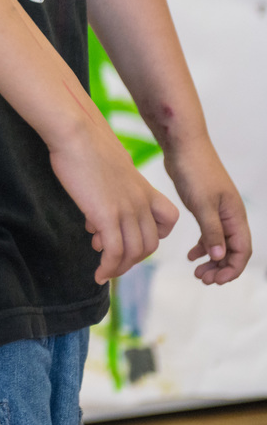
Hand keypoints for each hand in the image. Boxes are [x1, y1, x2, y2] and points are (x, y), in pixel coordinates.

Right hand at [49, 119, 178, 283]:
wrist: (75, 132)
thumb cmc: (85, 145)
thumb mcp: (108, 169)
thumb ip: (111, 191)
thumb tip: (97, 215)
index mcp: (143, 188)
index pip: (169, 219)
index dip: (156, 233)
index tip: (133, 237)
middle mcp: (140, 201)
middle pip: (150, 244)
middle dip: (133, 258)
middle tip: (112, 258)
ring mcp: (126, 210)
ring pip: (134, 253)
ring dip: (119, 268)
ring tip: (104, 271)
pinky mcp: (107, 216)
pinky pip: (114, 253)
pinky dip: (108, 268)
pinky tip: (98, 274)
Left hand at [164, 139, 251, 283]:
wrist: (182, 144)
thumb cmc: (194, 170)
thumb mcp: (203, 204)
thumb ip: (212, 231)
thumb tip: (220, 256)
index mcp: (235, 214)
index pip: (242, 250)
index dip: (232, 269)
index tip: (215, 280)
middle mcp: (230, 214)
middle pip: (233, 249)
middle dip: (220, 268)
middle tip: (202, 279)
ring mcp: (218, 209)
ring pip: (220, 242)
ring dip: (211, 259)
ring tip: (196, 272)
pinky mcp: (204, 205)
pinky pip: (209, 232)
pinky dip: (202, 245)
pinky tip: (190, 254)